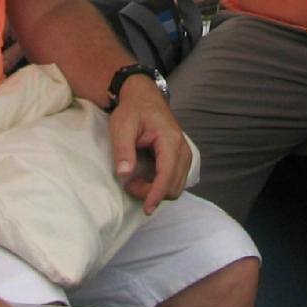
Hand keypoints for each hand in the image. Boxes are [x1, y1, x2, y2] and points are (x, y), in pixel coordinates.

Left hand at [108, 79, 192, 213]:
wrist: (144, 97)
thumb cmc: (133, 110)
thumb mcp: (122, 126)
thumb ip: (123, 150)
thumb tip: (125, 175)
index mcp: (170, 139)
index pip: (167, 175)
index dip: (156, 194)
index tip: (146, 209)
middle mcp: (182, 148)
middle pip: (174, 185)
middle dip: (152, 193)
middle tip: (129, 184)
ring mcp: (184, 153)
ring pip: (177, 186)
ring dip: (157, 191)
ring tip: (135, 181)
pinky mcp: (181, 157)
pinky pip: (176, 180)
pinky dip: (162, 186)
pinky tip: (145, 179)